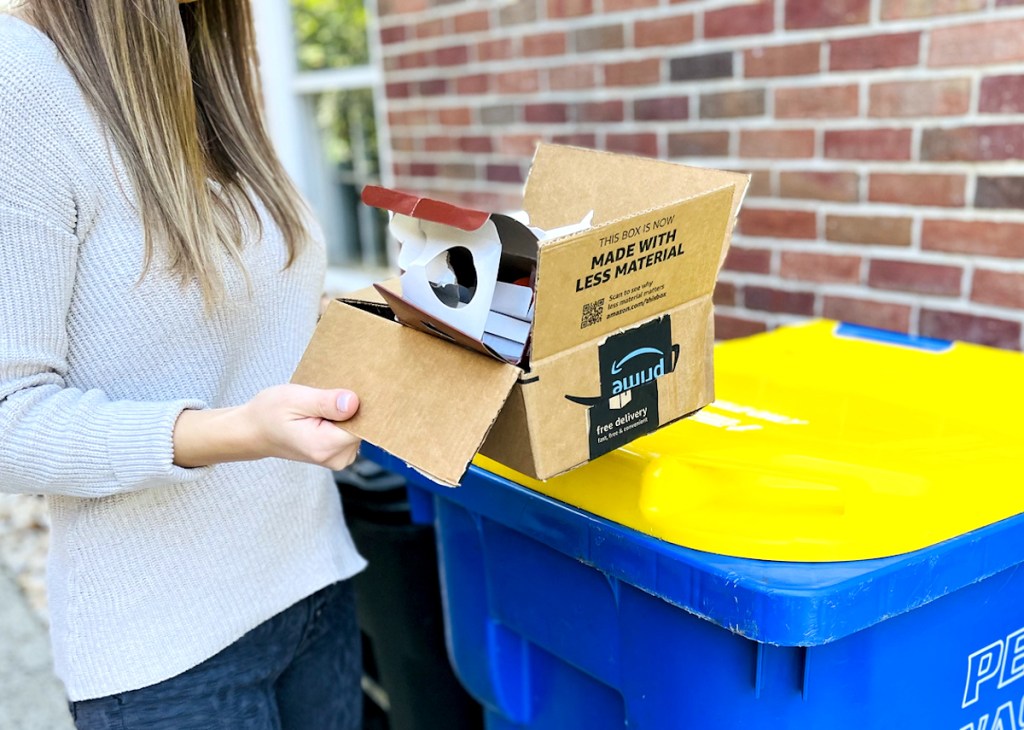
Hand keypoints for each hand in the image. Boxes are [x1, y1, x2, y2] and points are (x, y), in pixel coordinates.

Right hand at [173, 384, 360, 469]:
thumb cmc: (269, 413)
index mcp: (325, 446)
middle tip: (330, 391)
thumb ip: (325, 402)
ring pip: (359, 427)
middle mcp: (336, 457)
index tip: (351, 388)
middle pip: (363, 426)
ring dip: (347, 412)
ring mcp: (339, 458)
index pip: (364, 425)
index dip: (361, 404)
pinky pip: (352, 431)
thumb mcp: (295, 399)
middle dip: (353, 406)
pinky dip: (343, 418)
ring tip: (323, 401)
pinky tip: (326, 410)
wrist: (254, 431)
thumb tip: (354, 403)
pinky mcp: (338, 453)